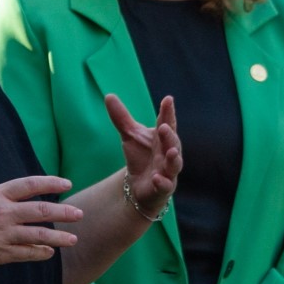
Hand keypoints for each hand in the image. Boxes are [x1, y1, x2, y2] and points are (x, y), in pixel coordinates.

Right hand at [0, 176, 80, 267]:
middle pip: (41, 210)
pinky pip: (26, 253)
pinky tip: (49, 253)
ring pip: (39, 234)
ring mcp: (3, 234)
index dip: (50, 183)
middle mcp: (3, 212)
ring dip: (59, 237)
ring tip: (73, 238)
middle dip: (63, 212)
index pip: (30, 184)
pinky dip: (40, 253)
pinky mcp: (0, 253)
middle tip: (79, 213)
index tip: (66, 184)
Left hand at [107, 93, 181, 214]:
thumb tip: (109, 95)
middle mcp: (169, 153)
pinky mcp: (163, 188)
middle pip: (172, 142)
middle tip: (164, 127)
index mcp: (162, 138)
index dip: (168, 112)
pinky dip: (162, 182)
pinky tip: (156, 178)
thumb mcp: (129, 136)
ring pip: (175, 164)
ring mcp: (168, 171)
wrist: (138, 186)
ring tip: (171, 151)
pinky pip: (166, 185)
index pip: (167, 122)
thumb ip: (121, 117)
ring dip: (174, 158)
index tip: (167, 100)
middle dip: (169, 136)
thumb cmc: (140, 156)